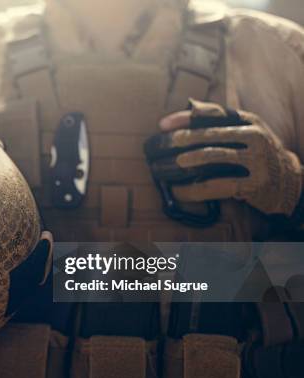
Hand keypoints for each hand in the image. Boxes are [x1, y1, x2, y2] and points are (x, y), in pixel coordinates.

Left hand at [145, 100, 301, 215]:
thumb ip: (222, 123)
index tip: (162, 125)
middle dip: (183, 140)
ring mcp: (255, 160)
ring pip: (214, 157)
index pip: (212, 113)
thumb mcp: (247, 132)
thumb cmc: (258, 154)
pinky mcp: (253, 184)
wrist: (289, 182)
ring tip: (172, 165)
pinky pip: (216, 186)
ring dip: (188, 161)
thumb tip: (185, 111)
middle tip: (164, 146)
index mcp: (248, 121)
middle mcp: (254, 137)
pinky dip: (193, 190)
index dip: (185, 117)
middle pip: (210, 135)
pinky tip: (179, 192)